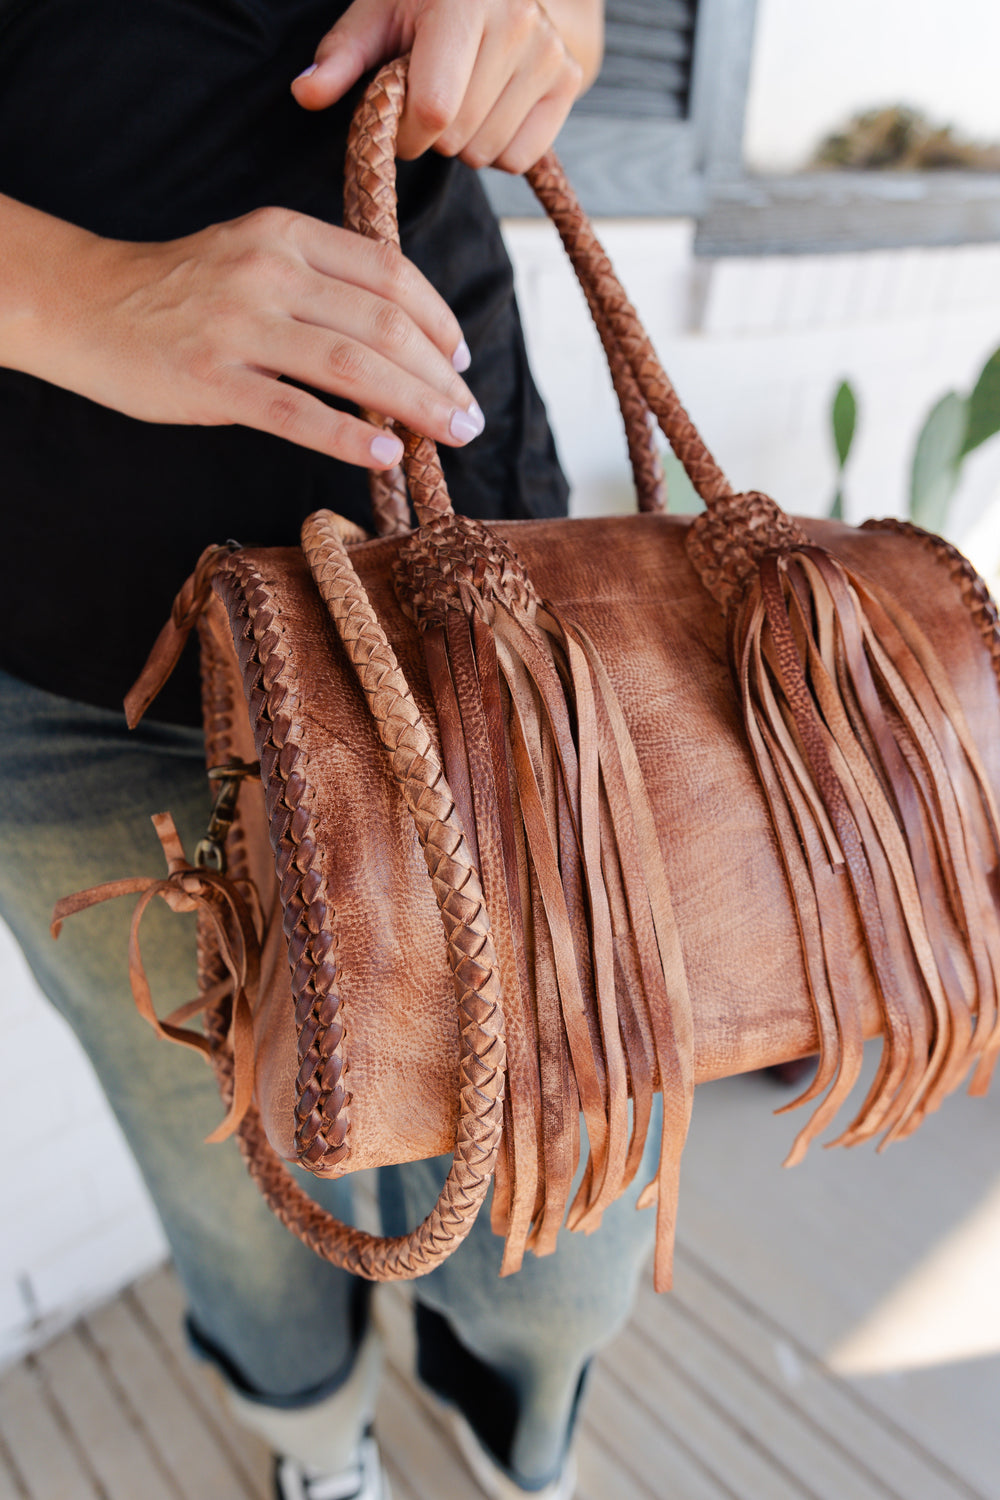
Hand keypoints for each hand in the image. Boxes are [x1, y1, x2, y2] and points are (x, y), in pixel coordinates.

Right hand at [2, 197, 482, 468]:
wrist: (86, 304)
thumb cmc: (182, 290)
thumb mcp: (254, 257)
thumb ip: (322, 285)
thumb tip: (402, 340)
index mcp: (286, 234)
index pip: (388, 273)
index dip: (438, 321)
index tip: (461, 362)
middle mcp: (267, 271)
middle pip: (382, 325)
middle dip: (439, 377)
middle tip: (470, 418)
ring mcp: (237, 325)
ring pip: (351, 367)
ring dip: (414, 407)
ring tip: (449, 437)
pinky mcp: (210, 380)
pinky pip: (296, 413)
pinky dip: (348, 437)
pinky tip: (384, 456)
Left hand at [292, 0, 602, 172]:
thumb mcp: (377, 14)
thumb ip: (341, 58)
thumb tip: (304, 94)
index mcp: (464, 4)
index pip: (433, 109)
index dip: (404, 131)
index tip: (394, 115)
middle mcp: (516, 24)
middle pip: (456, 136)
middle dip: (430, 135)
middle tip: (427, 99)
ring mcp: (548, 54)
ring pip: (486, 152)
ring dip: (461, 142)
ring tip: (460, 98)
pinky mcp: (567, 80)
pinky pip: (519, 157)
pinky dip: (497, 149)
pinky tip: (488, 110)